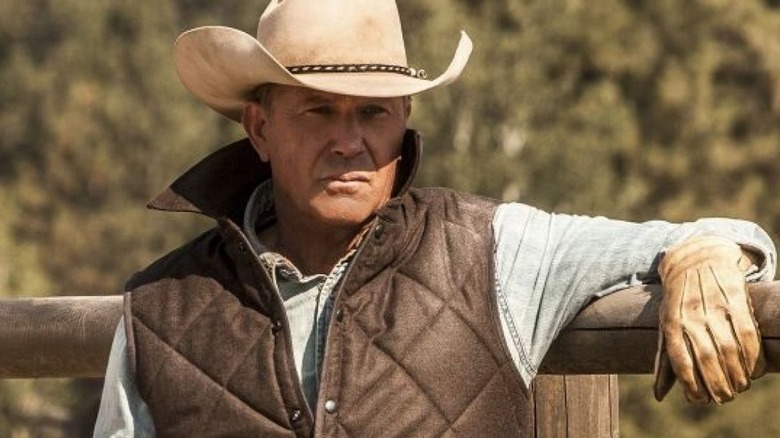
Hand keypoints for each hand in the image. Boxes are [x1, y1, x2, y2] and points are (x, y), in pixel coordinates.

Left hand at [653, 235, 765, 403]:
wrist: (696, 258)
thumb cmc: (678, 299)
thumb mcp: (665, 323)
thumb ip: (663, 358)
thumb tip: (658, 394)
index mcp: (671, 323)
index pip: (681, 362)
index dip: (692, 386)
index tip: (700, 400)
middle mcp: (691, 316)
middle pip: (708, 360)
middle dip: (719, 385)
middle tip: (725, 397)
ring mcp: (714, 306)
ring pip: (730, 350)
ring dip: (738, 375)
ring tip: (740, 386)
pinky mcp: (735, 299)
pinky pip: (748, 333)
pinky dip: (753, 356)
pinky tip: (754, 369)